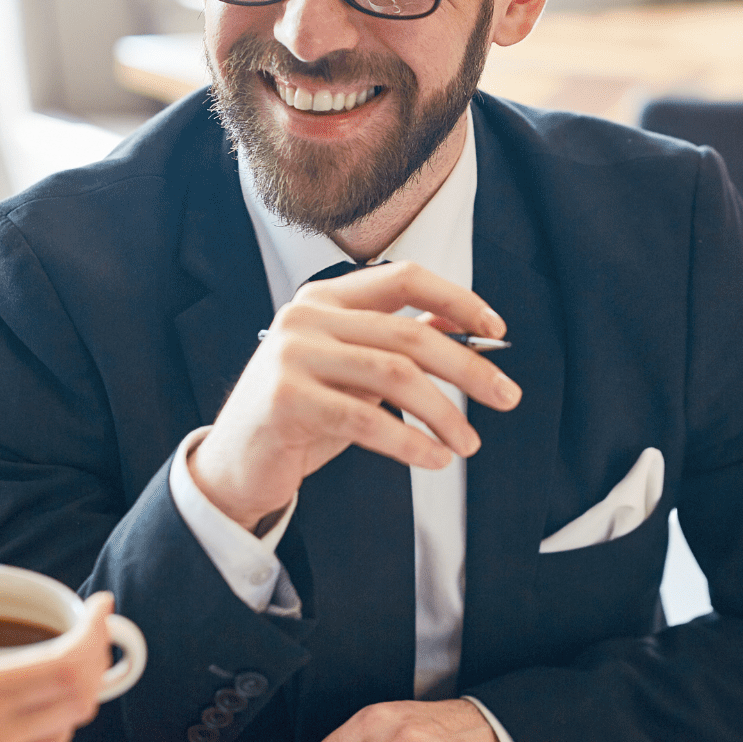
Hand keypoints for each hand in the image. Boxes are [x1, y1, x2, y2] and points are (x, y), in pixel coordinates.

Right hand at [0, 593, 113, 741]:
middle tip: (86, 639)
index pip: (66, 664)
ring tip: (62, 681)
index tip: (101, 610)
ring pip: (64, 733)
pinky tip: (29, 730)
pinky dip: (48, 738)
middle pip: (79, 696)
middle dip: (94, 662)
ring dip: (74, 703)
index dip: (95, 635)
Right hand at [189, 262, 521, 528]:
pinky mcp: (286, 400)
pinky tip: (434, 458)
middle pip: (409, 334)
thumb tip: (466, 327)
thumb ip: (398, 344)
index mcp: (325, 299)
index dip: (457, 299)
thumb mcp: (355, 372)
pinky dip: (410, 441)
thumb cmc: (302, 416)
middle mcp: (306, 318)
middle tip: (506, 396)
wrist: (236, 464)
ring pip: (395, 376)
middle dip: (468, 367)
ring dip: (445, 413)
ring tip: (469, 443)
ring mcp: (292, 355)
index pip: (404, 278)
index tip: (496, 329)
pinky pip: (367, 419)